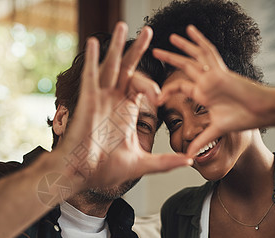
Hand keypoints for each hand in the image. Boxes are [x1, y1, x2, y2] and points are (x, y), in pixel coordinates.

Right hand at [59, 23, 191, 189]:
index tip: (162, 97)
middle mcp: (113, 101)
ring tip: (122, 25)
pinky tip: (96, 42)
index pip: (141, 86)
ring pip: (110, 66)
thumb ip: (166, 161)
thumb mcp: (142, 163)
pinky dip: (93, 59)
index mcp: (126, 112)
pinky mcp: (87, 101)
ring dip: (116, 46)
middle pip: (127, 69)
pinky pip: (90, 75)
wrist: (84, 175)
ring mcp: (100, 99)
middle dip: (137, 50)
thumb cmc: (107, 170)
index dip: (154, 85)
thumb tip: (189, 160)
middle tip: (149, 31)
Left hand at [153, 25, 274, 156]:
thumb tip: (190, 156)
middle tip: (154, 52)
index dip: (165, 91)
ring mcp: (213, 76)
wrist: (264, 112)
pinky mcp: (220, 74)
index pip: (180, 87)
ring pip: (193, 57)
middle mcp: (206, 82)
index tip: (155, 98)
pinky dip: (199, 41)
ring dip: (181, 47)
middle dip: (169, 60)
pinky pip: (208, 52)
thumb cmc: (244, 118)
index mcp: (203, 94)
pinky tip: (191, 30)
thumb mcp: (216, 130)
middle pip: (184, 67)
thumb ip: (201, 140)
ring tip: (169, 37)